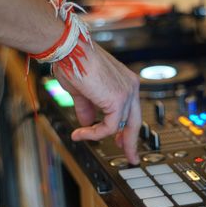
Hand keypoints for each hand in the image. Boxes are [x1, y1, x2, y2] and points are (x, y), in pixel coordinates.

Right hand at [53, 42, 140, 164]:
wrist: (69, 50)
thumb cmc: (74, 62)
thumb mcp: (82, 90)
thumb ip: (88, 107)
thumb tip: (87, 121)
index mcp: (125, 82)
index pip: (131, 110)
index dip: (126, 128)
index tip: (121, 140)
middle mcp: (130, 86)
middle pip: (135, 121)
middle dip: (130, 141)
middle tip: (130, 156)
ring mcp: (127, 93)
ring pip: (122, 125)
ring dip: (100, 135)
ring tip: (81, 136)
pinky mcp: (119, 100)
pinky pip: (109, 126)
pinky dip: (94, 132)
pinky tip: (81, 132)